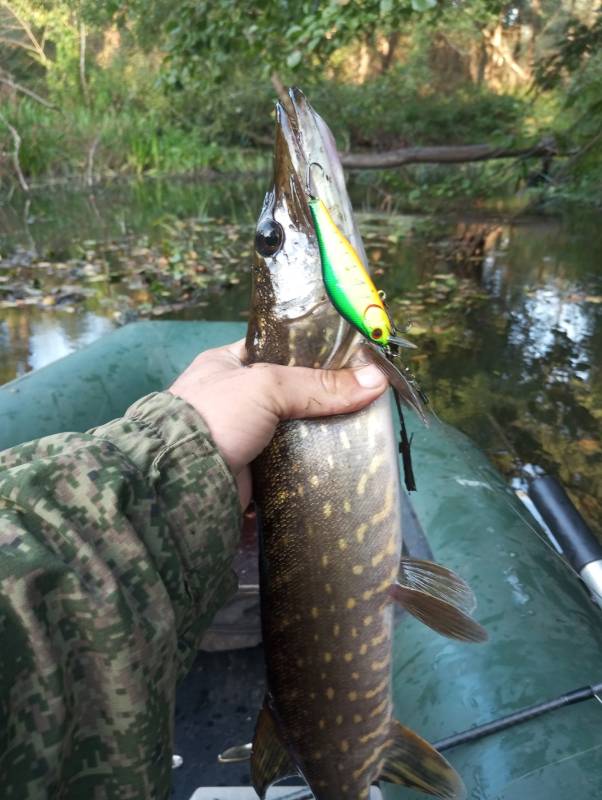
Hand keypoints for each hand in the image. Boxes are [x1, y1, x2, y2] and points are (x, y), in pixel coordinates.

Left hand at [168, 339, 386, 507]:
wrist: (181, 480)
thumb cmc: (216, 416)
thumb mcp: (267, 387)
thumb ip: (320, 385)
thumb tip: (378, 380)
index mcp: (228, 364)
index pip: (280, 350)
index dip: (315, 353)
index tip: (353, 360)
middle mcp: (234, 398)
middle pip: (292, 393)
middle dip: (324, 399)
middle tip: (365, 398)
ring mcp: (243, 435)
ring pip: (294, 429)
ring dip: (321, 434)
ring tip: (364, 430)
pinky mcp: (252, 470)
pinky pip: (289, 462)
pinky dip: (310, 463)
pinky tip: (341, 460)